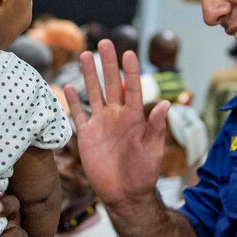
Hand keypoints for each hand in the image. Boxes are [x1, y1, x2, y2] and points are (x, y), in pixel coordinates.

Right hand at [65, 39, 169, 209]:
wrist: (125, 195)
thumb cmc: (144, 173)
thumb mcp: (153, 150)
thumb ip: (156, 127)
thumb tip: (167, 105)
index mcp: (136, 117)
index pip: (134, 88)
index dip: (131, 71)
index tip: (128, 52)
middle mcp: (118, 116)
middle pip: (112, 84)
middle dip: (108, 64)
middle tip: (104, 42)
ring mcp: (101, 124)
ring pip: (94, 94)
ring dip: (89, 75)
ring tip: (85, 55)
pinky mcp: (87, 136)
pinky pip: (79, 115)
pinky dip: (73, 102)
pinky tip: (69, 86)